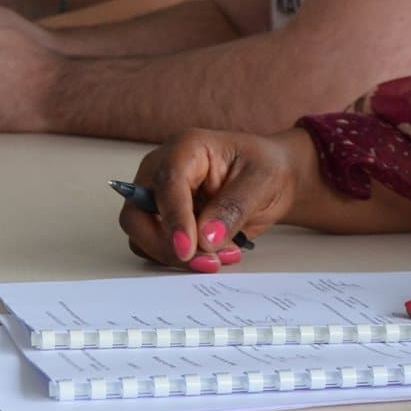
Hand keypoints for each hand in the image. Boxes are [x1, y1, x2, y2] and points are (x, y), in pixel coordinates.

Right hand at [118, 128, 317, 272]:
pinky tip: (214, 256)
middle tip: (204, 262)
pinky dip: (180, 260)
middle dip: (165, 244)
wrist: (273, 177)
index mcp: (186, 149)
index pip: (167, 183)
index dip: (174, 218)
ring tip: (219, 258)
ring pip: (143, 235)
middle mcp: (163, 171)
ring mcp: (160, 198)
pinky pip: (157, 247)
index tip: (188, 249)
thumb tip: (205, 239)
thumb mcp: (261, 181)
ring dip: (175, 256)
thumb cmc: (265, 167)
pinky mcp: (165, 221)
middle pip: (137, 213)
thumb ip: (233, 207)